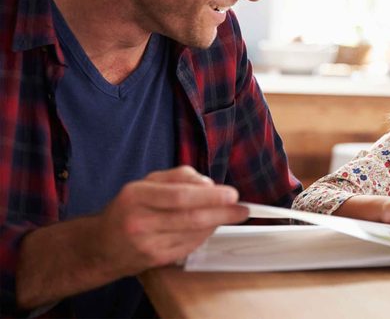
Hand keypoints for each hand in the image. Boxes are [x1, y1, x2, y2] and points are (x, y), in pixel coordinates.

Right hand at [96, 166, 248, 276]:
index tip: (232, 194)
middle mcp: (139, 221)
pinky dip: (204, 236)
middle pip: (190, 217)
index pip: (180, 195)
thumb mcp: (145, 183)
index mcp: (136, 195)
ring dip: (216, 224)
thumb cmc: (129, 208)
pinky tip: (211, 227)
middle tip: (242, 209)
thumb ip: (178, 177)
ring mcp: (147, 243)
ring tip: (230, 215)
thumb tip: (209, 184)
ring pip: (192, 233)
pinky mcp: (154, 260)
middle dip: (221, 212)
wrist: (101, 246)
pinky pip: (188, 246)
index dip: (210, 196)